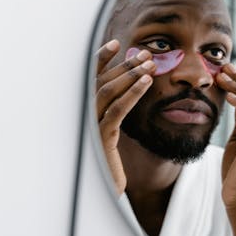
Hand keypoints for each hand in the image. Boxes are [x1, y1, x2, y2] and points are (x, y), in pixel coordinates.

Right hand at [95, 39, 155, 194]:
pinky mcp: (102, 139)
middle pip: (102, 82)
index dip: (102, 59)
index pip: (92, 80)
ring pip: (109, 92)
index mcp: (87, 113)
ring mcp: (91, 126)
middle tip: (146, 54)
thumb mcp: (112, 136)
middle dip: (125, 65)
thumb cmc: (110, 164)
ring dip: (130, 75)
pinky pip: (118, 111)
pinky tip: (147, 83)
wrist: (104, 192)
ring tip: (150, 63)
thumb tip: (130, 92)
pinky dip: (133, 93)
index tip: (116, 43)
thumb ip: (114, 114)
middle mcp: (85, 116)